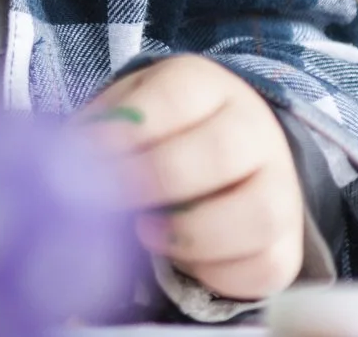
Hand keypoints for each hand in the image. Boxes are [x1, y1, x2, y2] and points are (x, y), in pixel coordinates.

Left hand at [87, 56, 306, 302]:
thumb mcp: (127, 109)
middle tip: (109, 197)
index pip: (177, 95)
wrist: (224, 160)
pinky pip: (263, 267)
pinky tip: (179, 260)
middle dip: (156, 179)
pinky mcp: (287, 246)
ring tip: (145, 232)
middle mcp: (255, 132)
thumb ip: (102, 127)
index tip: (87, 151)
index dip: (129, 126)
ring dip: (192, 230)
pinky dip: (217, 272)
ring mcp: (281, 190)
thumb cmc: (158, 132)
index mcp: (207, 86)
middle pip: (220, 153)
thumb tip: (69, 159)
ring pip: (256, 215)